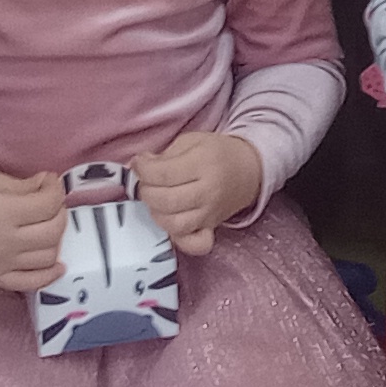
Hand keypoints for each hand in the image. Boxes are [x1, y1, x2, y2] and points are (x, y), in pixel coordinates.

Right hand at [0, 167, 70, 294]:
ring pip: (48, 256)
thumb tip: (46, 185)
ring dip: (56, 238)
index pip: (48, 203)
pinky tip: (57, 263)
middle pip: (54, 230)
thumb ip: (19, 184)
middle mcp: (5, 242)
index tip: (48, 180)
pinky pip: (30, 283)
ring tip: (46, 223)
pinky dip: (48, 275)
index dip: (55, 188)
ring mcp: (1, 264)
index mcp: (2, 212)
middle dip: (59, 211)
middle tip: (49, 200)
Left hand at [132, 131, 262, 256]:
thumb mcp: (191, 141)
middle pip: (165, 200)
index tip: (139, 164)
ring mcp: (210, 213)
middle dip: (146, 191)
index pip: (162, 173)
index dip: (142, 169)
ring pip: (174, 224)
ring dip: (157, 213)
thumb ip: (163, 154)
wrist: (248, 170)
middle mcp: (208, 191)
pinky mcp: (211, 228)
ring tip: (157, 201)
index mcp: (202, 163)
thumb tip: (137, 166)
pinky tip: (172, 223)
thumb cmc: (216, 152)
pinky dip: (179, 239)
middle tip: (147, 183)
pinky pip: (194, 244)